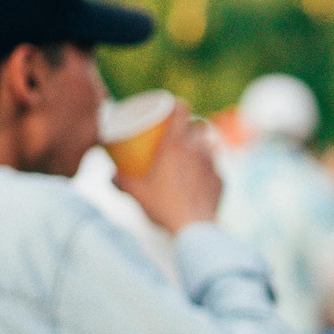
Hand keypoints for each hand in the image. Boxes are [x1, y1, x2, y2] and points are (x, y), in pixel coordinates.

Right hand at [116, 113, 223, 232]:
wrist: (194, 228)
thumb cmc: (162, 206)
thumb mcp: (135, 193)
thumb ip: (120, 181)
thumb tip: (111, 176)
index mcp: (177, 144)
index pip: (182, 110)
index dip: (177, 105)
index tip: (171, 108)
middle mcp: (199, 149)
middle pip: (200, 125)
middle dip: (192, 125)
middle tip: (180, 133)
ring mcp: (214, 164)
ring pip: (212, 145)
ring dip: (202, 146)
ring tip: (191, 155)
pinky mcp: (223, 180)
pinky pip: (217, 168)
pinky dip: (209, 169)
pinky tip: (201, 178)